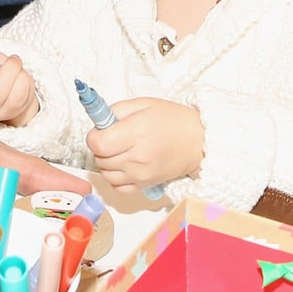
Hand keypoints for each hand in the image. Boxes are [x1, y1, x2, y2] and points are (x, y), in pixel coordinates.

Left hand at [85, 96, 202, 191]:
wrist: (198, 142)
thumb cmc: (173, 121)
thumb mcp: (143, 104)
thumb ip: (116, 110)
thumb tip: (97, 121)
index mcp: (137, 132)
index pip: (98, 143)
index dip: (94, 135)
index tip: (102, 130)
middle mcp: (138, 156)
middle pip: (100, 158)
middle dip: (101, 147)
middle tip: (113, 137)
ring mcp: (140, 174)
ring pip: (105, 174)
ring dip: (107, 162)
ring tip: (120, 151)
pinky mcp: (144, 186)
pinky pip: (117, 187)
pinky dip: (115, 177)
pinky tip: (124, 166)